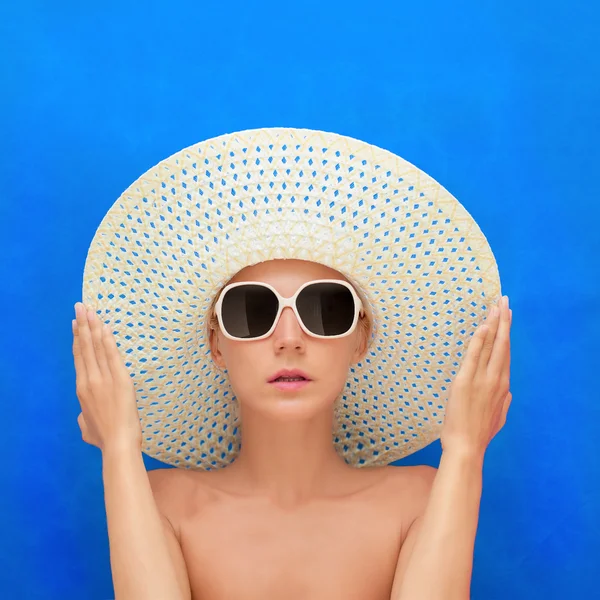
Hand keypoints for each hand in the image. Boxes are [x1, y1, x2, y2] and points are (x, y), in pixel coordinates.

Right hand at [72, 302, 141, 452]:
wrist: (117, 443)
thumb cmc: (104, 438)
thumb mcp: (86, 427)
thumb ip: (84, 417)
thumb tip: (84, 415)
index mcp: (82, 389)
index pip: (79, 358)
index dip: (77, 339)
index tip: (76, 324)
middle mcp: (90, 380)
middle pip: (85, 347)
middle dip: (82, 325)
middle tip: (80, 307)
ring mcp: (104, 378)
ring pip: (97, 347)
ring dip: (93, 327)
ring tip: (90, 310)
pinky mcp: (120, 379)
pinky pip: (112, 355)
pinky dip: (108, 340)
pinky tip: (105, 327)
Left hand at [440, 296, 512, 458]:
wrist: (466, 448)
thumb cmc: (478, 434)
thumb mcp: (498, 418)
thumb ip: (503, 402)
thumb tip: (507, 392)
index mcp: (503, 387)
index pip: (505, 354)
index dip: (506, 334)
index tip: (507, 318)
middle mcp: (495, 380)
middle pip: (502, 344)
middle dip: (504, 320)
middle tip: (504, 301)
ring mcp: (481, 380)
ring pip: (491, 346)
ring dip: (494, 324)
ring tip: (496, 306)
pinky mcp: (465, 382)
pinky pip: (473, 356)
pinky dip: (479, 340)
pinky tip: (483, 326)